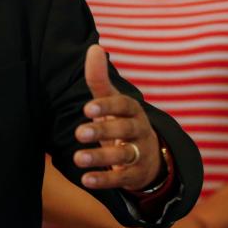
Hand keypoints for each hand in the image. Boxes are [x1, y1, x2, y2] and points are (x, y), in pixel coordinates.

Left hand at [74, 45, 161, 190]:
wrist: (149, 156)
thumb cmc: (121, 121)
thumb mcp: (111, 102)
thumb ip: (99, 79)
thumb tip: (94, 47)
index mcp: (132, 111)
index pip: (124, 105)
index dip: (107, 106)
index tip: (87, 109)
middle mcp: (139, 131)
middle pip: (124, 130)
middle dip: (102, 131)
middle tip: (79, 133)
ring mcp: (140, 154)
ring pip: (124, 156)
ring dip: (100, 157)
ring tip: (78, 158)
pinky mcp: (136, 175)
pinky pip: (122, 179)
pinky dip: (104, 180)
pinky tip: (86, 179)